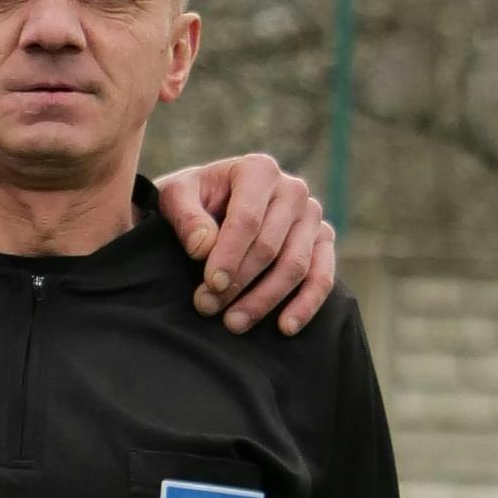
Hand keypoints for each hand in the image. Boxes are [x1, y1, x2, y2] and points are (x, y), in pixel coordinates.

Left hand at [151, 151, 331, 332]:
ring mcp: (312, 215)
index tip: (210, 284)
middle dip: (238, 283)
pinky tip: (285, 327)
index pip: (248, 219)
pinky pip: (323, 275)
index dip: (229, 255)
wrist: (211, 203)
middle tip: (207, 308)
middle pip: (270, 247)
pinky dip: (307, 304)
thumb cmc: (191, 200)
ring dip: (265, 300)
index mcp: (258, 170)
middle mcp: (292, 189)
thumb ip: (185, 216)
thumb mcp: (175, 197)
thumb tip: (203, 246)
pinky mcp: (322, 240)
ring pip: (296, 265)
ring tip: (233, 324)